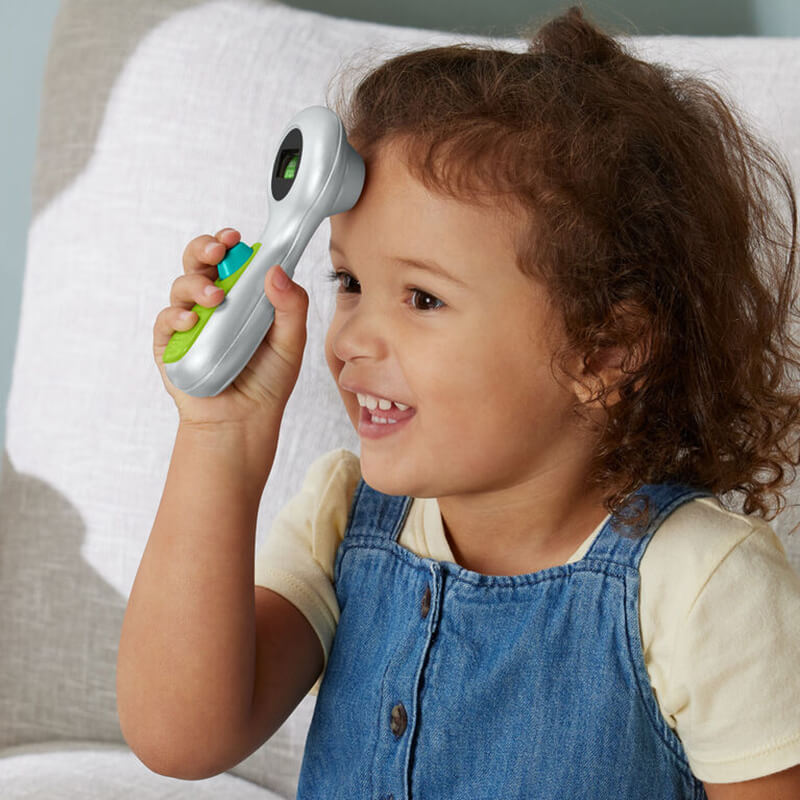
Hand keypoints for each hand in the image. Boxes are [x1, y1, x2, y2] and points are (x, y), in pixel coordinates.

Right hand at [153, 227, 308, 429]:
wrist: (244, 421)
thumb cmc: (268, 381)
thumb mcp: (291, 342)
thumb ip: (291, 307)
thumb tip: (277, 270)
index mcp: (242, 296)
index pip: (231, 258)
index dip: (230, 243)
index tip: (236, 237)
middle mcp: (213, 303)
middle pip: (199, 261)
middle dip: (204, 248)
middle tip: (218, 251)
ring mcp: (190, 322)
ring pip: (181, 285)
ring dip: (195, 284)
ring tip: (213, 298)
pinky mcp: (170, 344)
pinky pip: (165, 320)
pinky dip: (176, 316)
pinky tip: (192, 321)